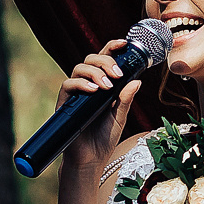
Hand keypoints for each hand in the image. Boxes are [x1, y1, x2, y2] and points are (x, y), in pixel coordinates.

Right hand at [59, 40, 142, 170]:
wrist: (90, 159)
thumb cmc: (104, 138)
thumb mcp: (120, 116)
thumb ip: (126, 99)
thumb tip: (137, 80)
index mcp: (103, 84)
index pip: (105, 59)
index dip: (112, 47)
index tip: (124, 43)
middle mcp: (88, 85)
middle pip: (91, 59)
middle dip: (106, 61)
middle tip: (117, 74)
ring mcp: (75, 93)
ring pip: (79, 68)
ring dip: (95, 72)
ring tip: (107, 86)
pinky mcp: (65, 104)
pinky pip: (67, 85)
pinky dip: (81, 84)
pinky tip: (93, 90)